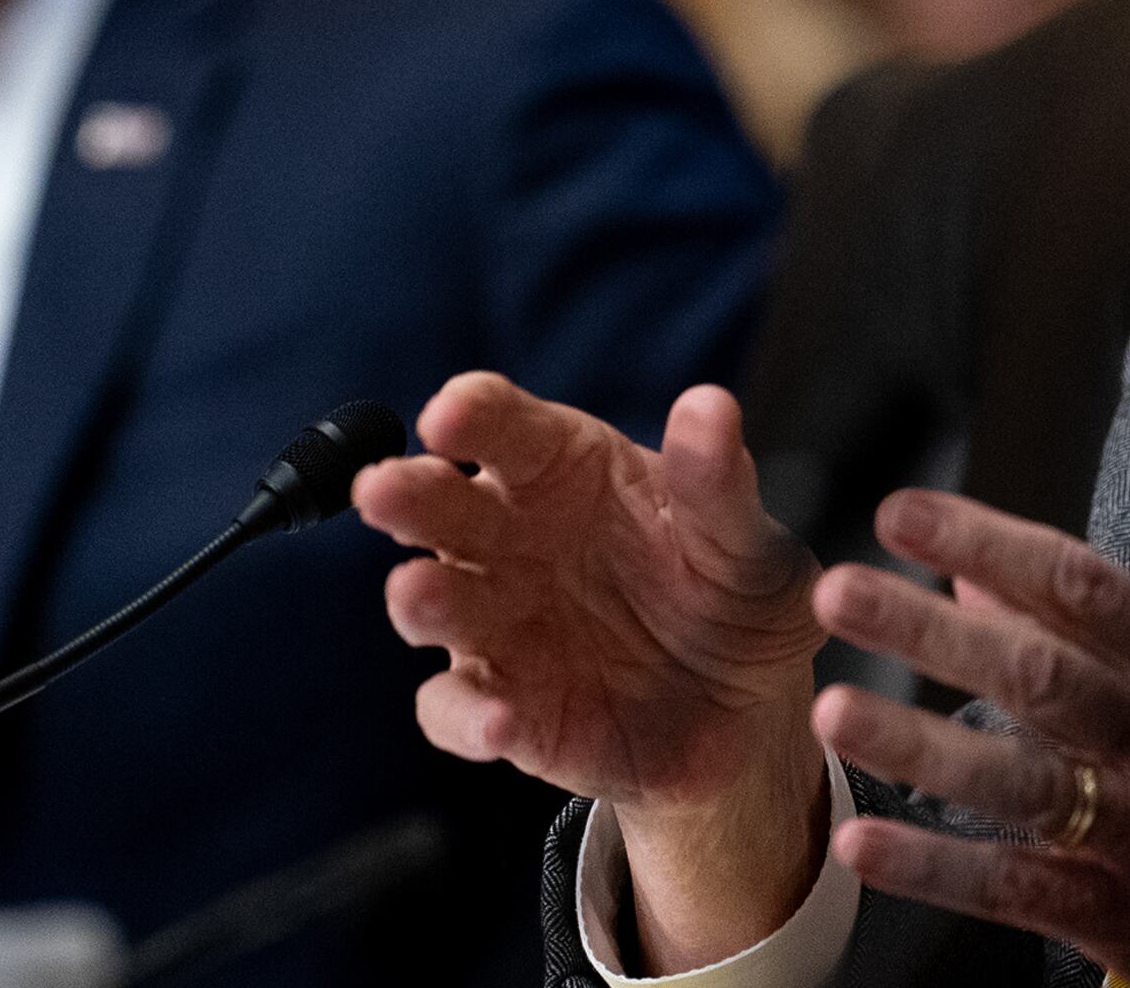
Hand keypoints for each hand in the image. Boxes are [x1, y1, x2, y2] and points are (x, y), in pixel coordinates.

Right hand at [355, 373, 830, 966]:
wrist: (748, 721)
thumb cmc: (735, 602)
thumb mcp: (747, 545)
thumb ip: (718, 483)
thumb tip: (710, 406)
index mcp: (560, 470)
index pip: (500, 424)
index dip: (468, 413)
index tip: (449, 416)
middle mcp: (509, 539)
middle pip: (436, 502)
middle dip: (404, 492)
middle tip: (382, 490)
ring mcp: (496, 625)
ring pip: (427, 599)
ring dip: (418, 596)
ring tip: (420, 596)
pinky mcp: (501, 708)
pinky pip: (456, 709)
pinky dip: (466, 716)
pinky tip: (499, 722)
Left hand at [808, 490, 1129, 987]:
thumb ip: (1082, 626)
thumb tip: (968, 567)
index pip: (1082, 588)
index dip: (987, 541)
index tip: (898, 514)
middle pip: (1041, 676)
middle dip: (932, 631)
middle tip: (839, 591)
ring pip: (1021, 782)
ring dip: (918, 745)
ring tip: (832, 709)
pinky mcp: (1118, 914)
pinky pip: (1013, 887)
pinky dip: (934, 867)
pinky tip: (863, 843)